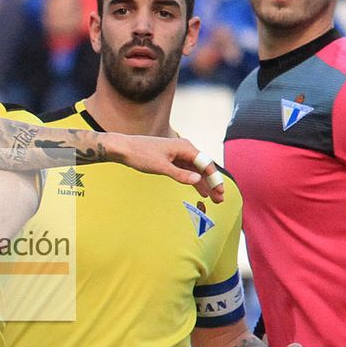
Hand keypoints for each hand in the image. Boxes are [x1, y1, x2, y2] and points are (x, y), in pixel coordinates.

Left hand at [111, 134, 226, 201]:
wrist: (124, 148)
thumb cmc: (140, 154)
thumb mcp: (161, 167)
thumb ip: (180, 175)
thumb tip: (198, 180)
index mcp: (185, 147)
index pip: (206, 164)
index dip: (214, 178)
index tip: (220, 191)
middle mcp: (185, 149)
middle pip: (203, 168)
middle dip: (212, 183)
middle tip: (220, 199)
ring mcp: (178, 155)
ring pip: (196, 171)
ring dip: (204, 184)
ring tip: (213, 199)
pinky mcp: (172, 160)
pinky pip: (187, 171)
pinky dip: (193, 181)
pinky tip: (200, 191)